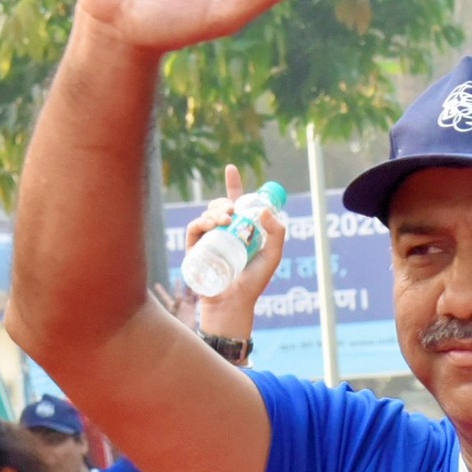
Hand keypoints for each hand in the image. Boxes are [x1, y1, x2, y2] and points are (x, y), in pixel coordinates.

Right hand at [186, 162, 290, 338]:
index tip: (231, 169)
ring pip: (208, 214)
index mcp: (241, 230)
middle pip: (221, 206)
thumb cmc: (254, 283)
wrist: (233, 303)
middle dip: (225, 201)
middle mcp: (224, 233)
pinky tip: (211, 224)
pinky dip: (201, 221)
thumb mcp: (273, 256)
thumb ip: (277, 233)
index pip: (237, 203)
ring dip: (215, 211)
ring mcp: (208, 240)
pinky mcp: (194, 249)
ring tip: (225, 220)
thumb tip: (264, 210)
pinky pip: (194, 228)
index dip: (234, 185)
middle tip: (232, 211)